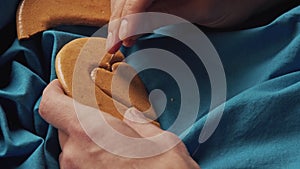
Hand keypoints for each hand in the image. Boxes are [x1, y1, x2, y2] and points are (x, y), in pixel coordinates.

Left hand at [39, 79, 199, 168]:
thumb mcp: (159, 139)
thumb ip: (139, 123)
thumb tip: (132, 116)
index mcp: (91, 132)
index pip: (51, 105)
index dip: (54, 91)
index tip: (63, 87)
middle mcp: (75, 155)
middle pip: (63, 126)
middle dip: (78, 118)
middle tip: (100, 115)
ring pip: (70, 148)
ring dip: (85, 140)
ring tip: (110, 140)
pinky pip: (77, 164)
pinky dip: (88, 156)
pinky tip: (111, 158)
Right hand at [106, 0, 281, 52]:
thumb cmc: (236, 1)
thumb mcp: (201, 10)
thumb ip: (164, 14)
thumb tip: (130, 29)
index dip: (127, 18)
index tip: (122, 41)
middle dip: (119, 20)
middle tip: (113, 46)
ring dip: (120, 17)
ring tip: (117, 40)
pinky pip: (137, 0)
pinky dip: (129, 14)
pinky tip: (127, 28)